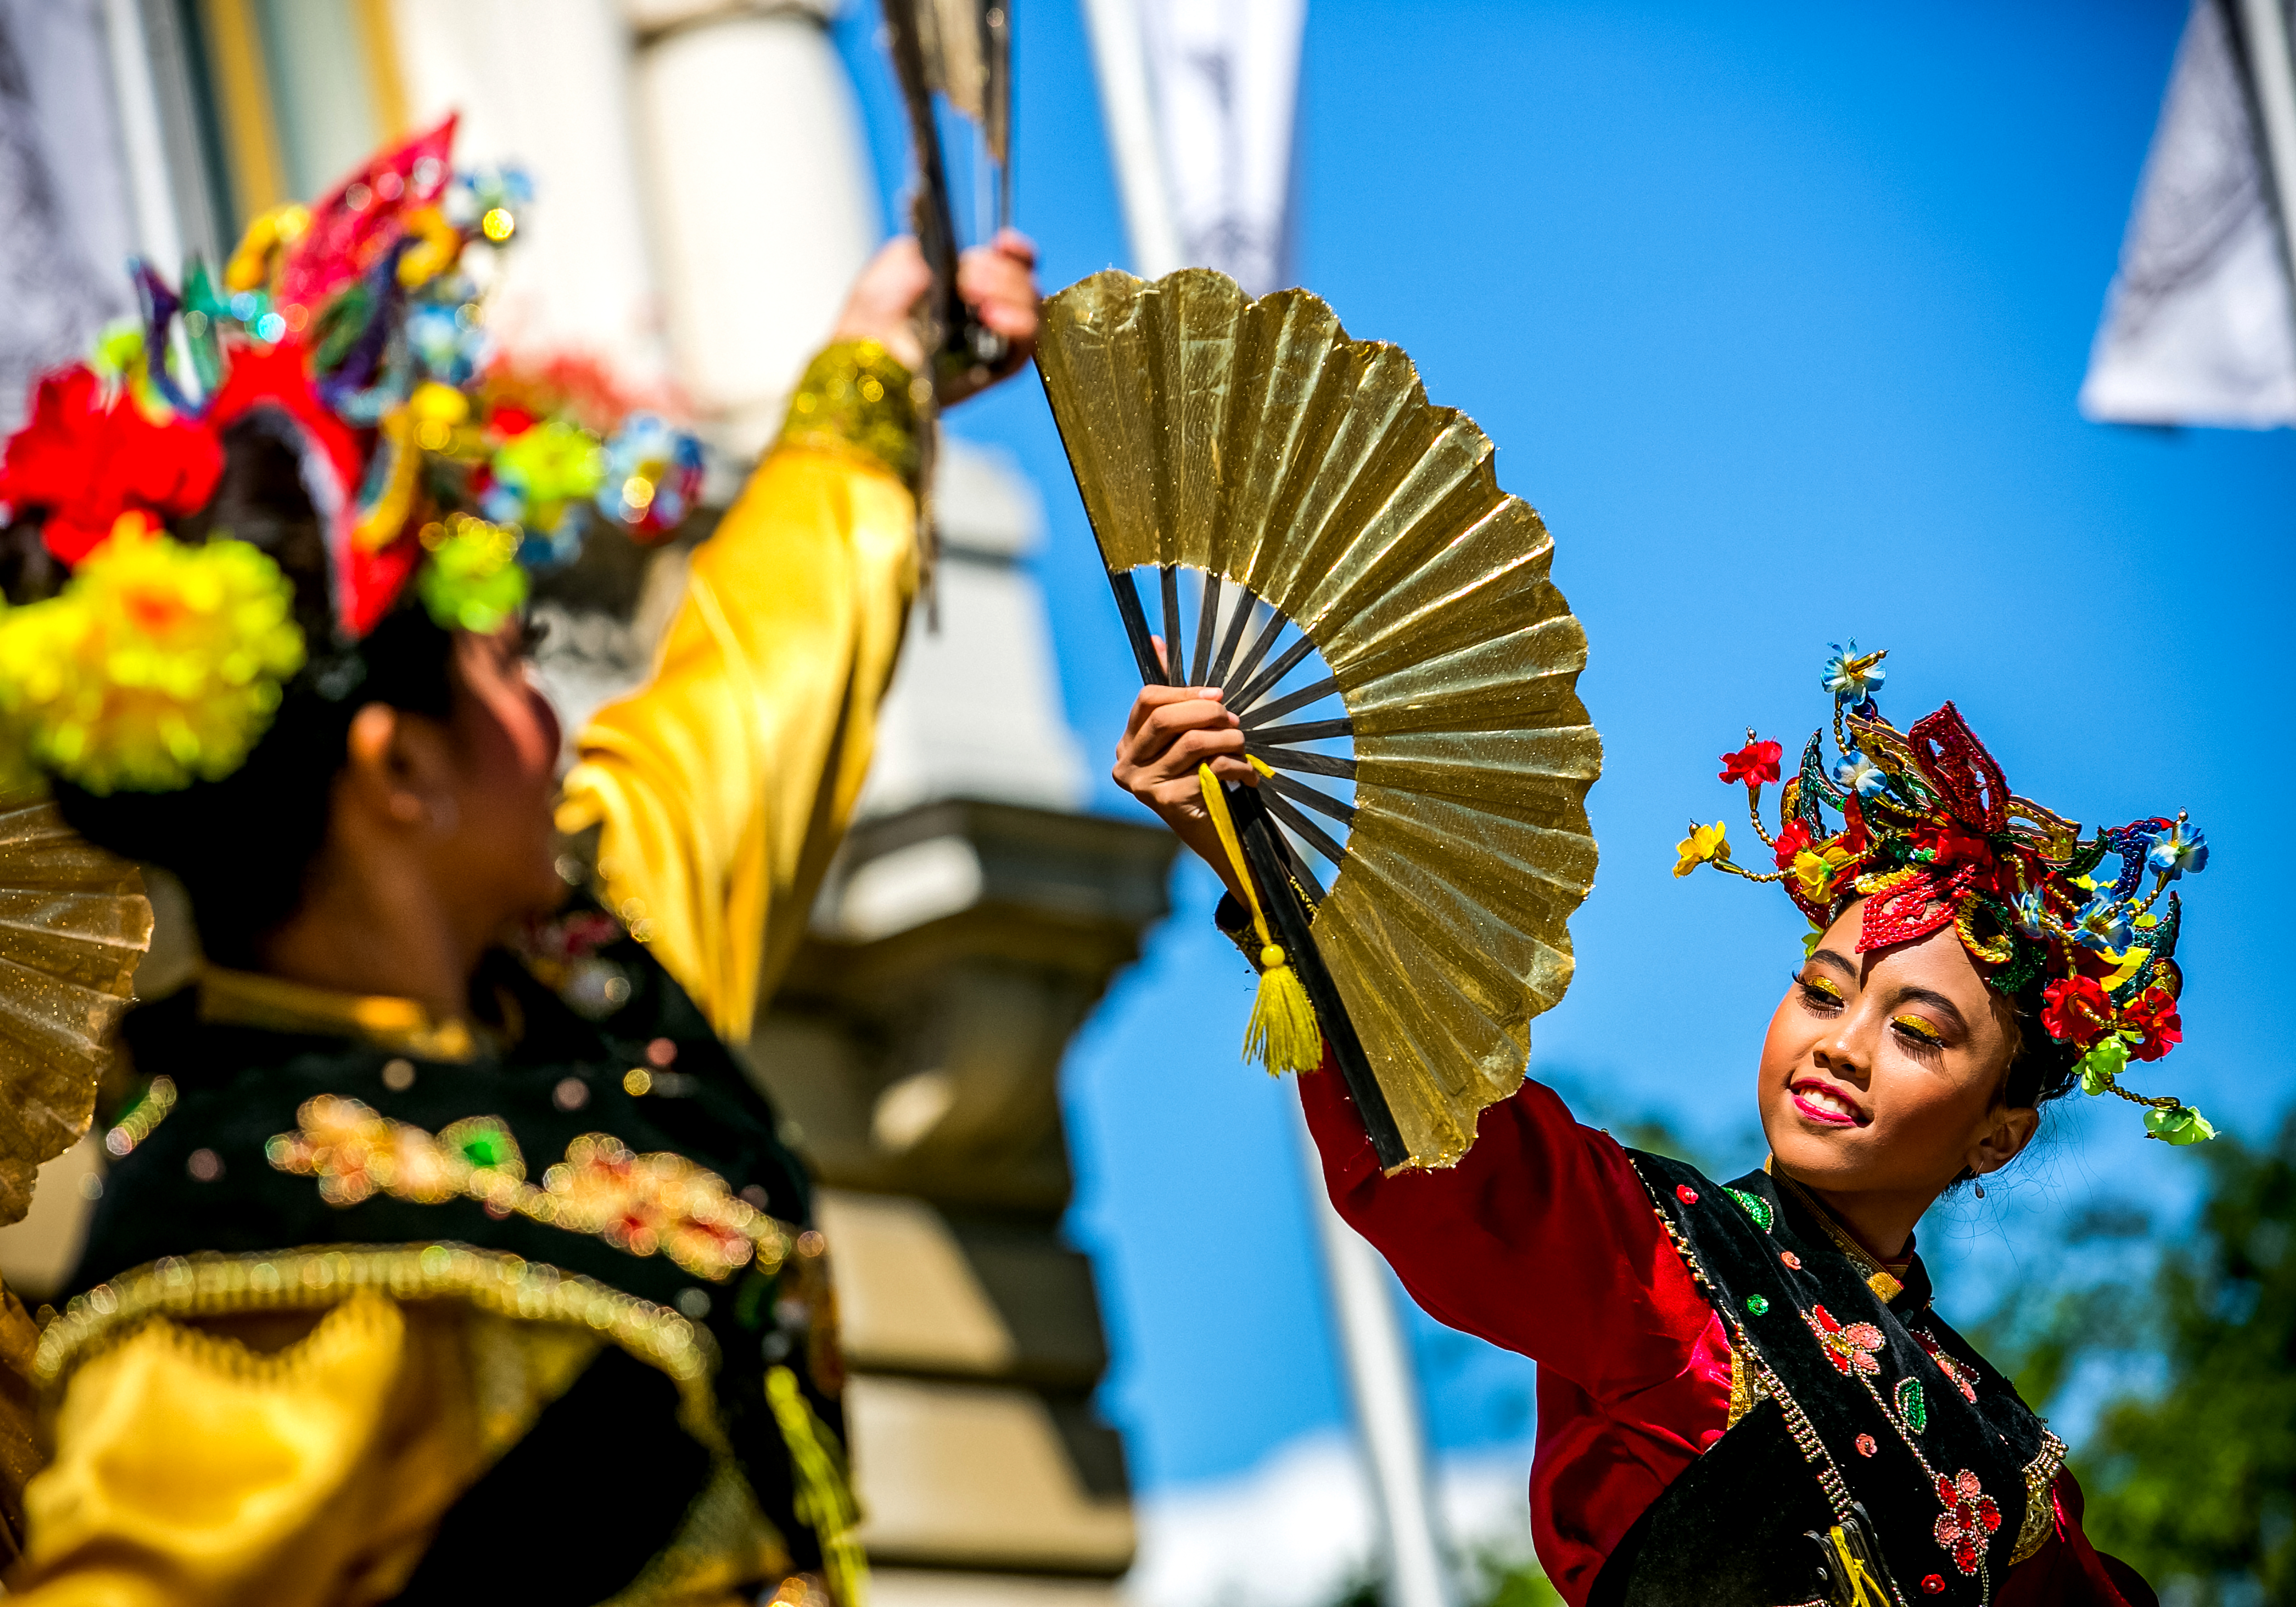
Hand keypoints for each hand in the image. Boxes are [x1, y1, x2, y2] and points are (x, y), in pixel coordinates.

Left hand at [829, 230, 1040, 405]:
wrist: (861, 354)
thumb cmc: (872, 313)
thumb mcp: (903, 257)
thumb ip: (942, 242)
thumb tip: (973, 253)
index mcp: (969, 283)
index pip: (1012, 263)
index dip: (1016, 252)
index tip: (1004, 242)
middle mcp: (986, 311)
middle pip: (1026, 285)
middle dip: (1004, 272)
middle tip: (970, 274)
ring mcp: (993, 341)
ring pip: (1031, 312)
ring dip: (1011, 293)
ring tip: (972, 293)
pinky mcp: (994, 372)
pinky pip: (1025, 348)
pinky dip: (1019, 326)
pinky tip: (993, 316)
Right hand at [1113, 667, 1258, 902]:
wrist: (1216, 841)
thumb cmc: (1200, 783)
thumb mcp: (1183, 740)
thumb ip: (1172, 697)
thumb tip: (1157, 641)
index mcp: (1127, 745)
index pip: (1147, 700)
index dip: (1185, 691)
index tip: (1217, 694)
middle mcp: (1126, 766)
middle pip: (1166, 718)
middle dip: (1209, 712)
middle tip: (1234, 720)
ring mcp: (1144, 787)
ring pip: (1193, 742)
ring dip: (1229, 739)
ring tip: (1244, 745)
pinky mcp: (1169, 804)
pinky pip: (1212, 769)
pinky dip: (1239, 768)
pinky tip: (1248, 777)